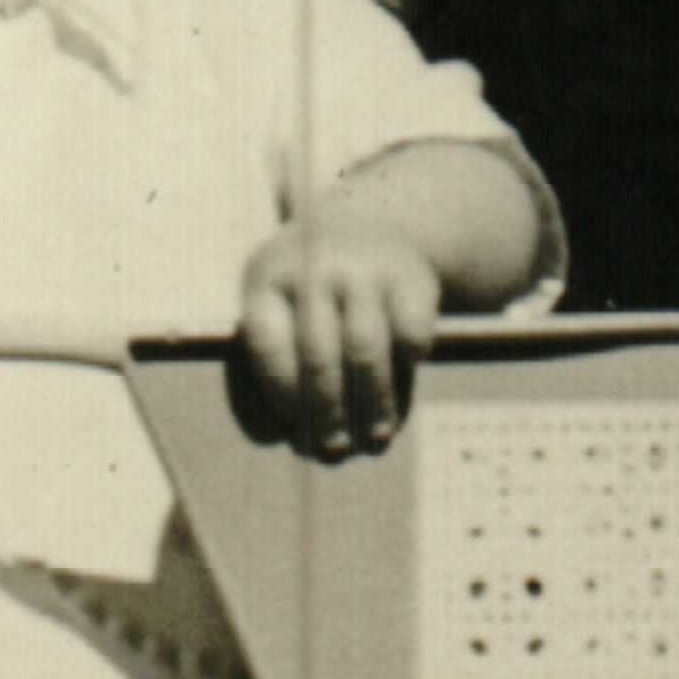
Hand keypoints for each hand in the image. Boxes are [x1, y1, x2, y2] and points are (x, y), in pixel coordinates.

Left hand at [236, 214, 443, 461]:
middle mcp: (313, 267)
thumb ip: (272, 374)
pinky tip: (400, 392)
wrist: (367, 225)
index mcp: (266, 281)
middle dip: (326, 414)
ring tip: (374, 440)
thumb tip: (284, 438)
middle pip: (317, 356)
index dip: (282, 397)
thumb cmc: (308, 297)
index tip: (292, 433)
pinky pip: (411, 336)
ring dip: (370, 406)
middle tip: (334, 453)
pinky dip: (406, 370)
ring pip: (365, 351)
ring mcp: (365, 267)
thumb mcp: (278, 314)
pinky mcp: (412, 276)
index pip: (268, 347)